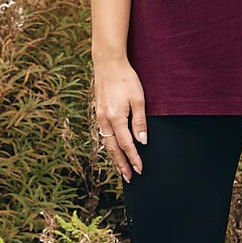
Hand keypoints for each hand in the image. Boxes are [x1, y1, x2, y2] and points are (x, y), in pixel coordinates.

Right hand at [94, 57, 147, 182]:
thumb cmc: (126, 80)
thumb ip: (140, 122)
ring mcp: (99, 117)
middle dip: (121, 165)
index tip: (140, 170)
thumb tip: (142, 142)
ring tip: (121, 169)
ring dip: (114, 158)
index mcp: (116, 118)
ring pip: (106, 143)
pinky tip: (113, 150)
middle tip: (129, 178)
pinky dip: (109, 146)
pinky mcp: (98, 113)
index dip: (134, 159)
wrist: (108, 64)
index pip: (126, 145)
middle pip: (113, 149)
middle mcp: (104, 120)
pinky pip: (103, 135)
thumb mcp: (138, 100)